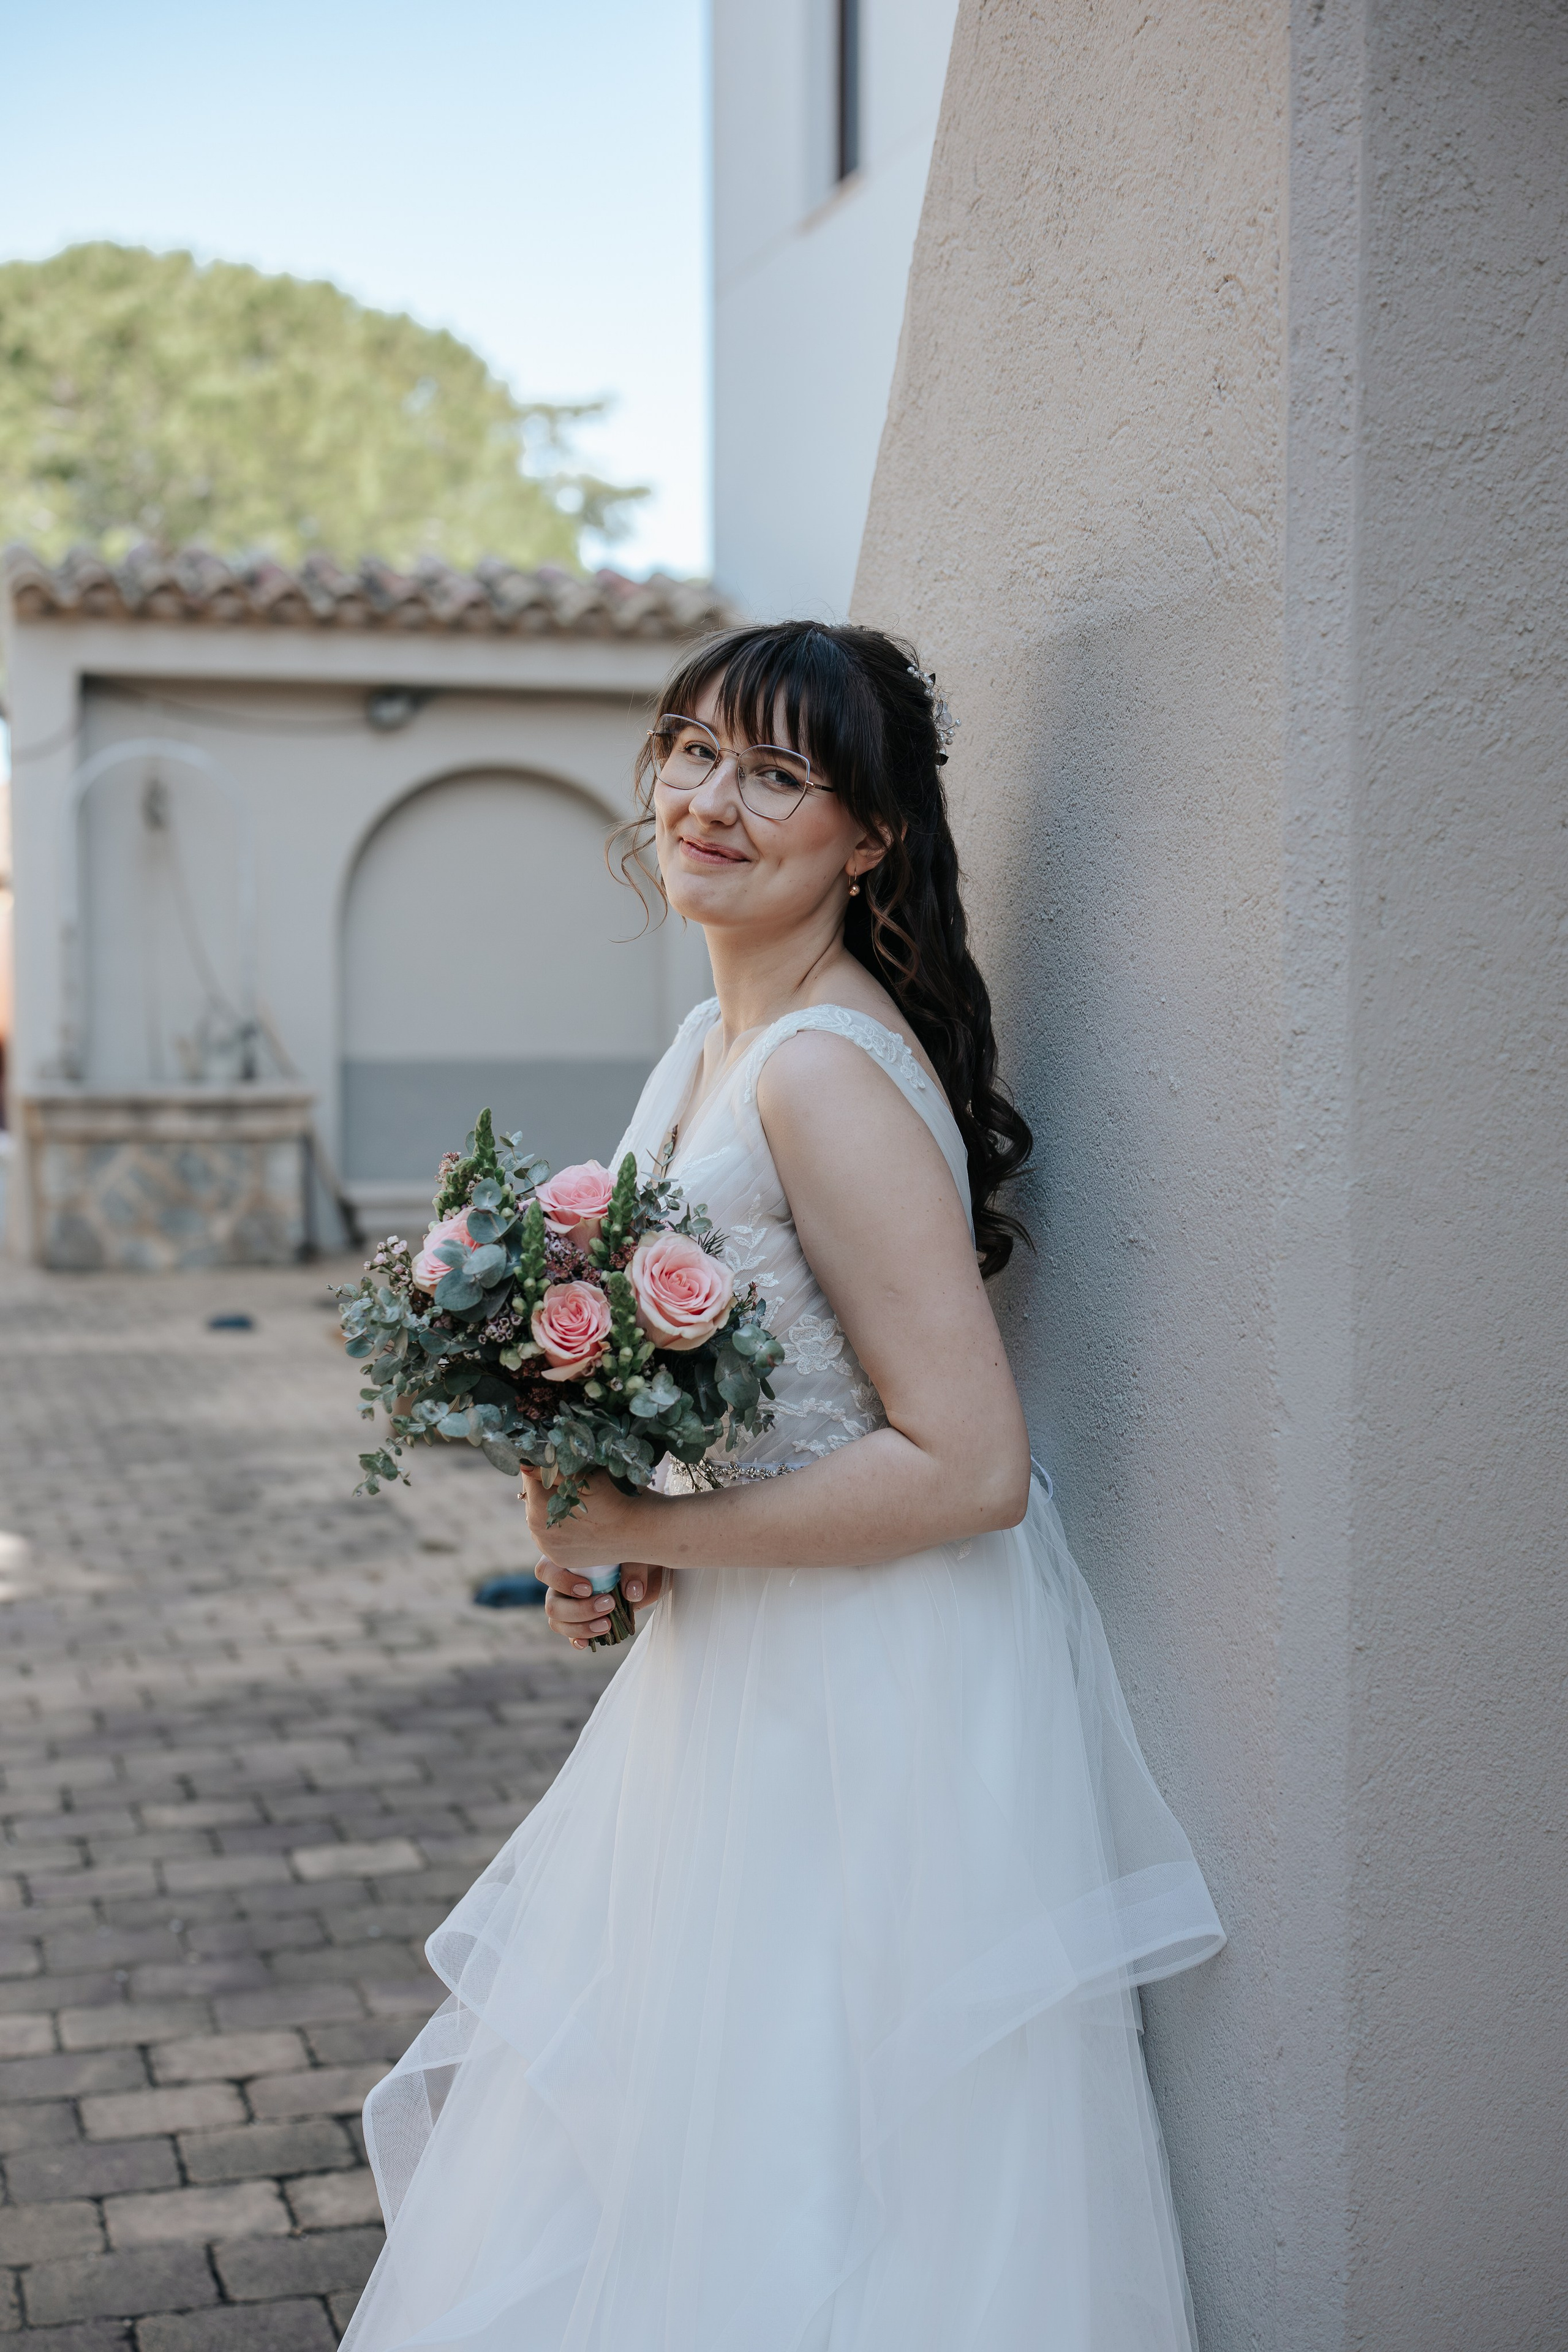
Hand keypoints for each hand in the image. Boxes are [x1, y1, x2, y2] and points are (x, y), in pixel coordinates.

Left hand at [520, 1466, 647, 1571]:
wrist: (643, 1530)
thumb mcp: (584, 1473)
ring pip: (542, 1516)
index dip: (547, 1465)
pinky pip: (553, 1536)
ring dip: (554, 1507)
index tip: (565, 1465)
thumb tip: (525, 1464)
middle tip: (576, 1483)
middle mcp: (536, 1529)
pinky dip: (562, 1527)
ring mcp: (548, 1547)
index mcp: (538, 1503)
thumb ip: (552, 1468)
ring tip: (580, 1503)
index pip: (530, 1473)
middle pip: (534, 1497)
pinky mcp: (561, 1559)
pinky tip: (582, 1521)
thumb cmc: (617, 1495)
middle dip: (548, 1488)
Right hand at [533, 1555, 666, 1646]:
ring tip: (607, 1624)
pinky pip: (572, 1634)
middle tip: (608, 1604)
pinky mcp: (585, 1620)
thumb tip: (631, 1592)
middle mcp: (564, 1583)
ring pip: (558, 1622)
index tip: (588, 1588)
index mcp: (568, 1559)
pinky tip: (588, 1643)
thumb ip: (634, 1568)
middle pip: (552, 1604)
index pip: (545, 1571)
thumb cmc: (636, 1554)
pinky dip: (578, 1639)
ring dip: (580, 1627)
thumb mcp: (637, 1553)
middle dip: (578, 1610)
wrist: (650, 1570)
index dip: (560, 1583)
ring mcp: (571, 1604)